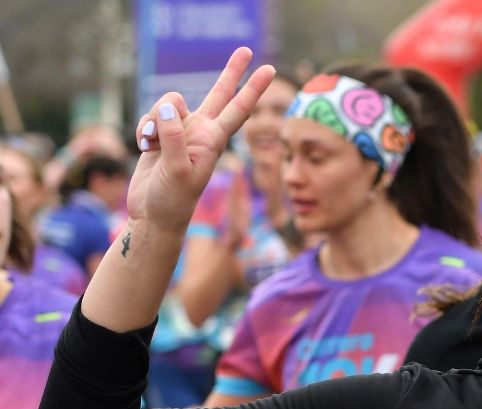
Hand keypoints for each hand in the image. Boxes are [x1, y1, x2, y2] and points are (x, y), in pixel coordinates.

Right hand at [128, 48, 275, 236]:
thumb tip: (170, 106)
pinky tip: (143, 148)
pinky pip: (149, 116)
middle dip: (232, 72)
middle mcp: (201, 131)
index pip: (238, 109)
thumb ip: (175, 137)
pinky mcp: (160, 133)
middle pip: (219, 94)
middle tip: (246, 50)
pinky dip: (142, 130)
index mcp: (213, 140)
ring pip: (168, 102)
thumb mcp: (179, 171)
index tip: (268, 69)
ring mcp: (180, 130)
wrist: (153, 214)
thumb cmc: (172, 199)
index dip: (252, 88)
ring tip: (151, 145)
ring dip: (154, 119)